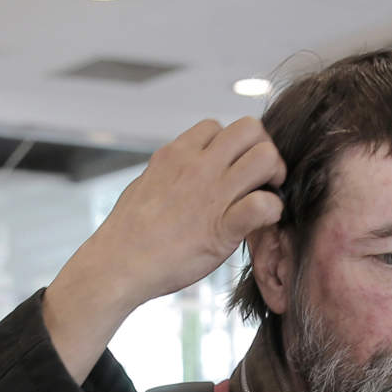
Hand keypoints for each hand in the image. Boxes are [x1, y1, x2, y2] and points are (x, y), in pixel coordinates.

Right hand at [42, 117, 284, 380]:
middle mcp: (197, 167)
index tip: (231, 167)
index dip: (231, 144)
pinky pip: (263, 205)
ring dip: (275, 173)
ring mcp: (211, 195)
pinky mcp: (222, 228)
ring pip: (265, 156)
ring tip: (267, 193)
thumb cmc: (128, 232)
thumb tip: (180, 170)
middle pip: (250, 128)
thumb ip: (170, 172)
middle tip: (261, 176)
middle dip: (262, 147)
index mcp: (176, 154)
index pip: (217, 126)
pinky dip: (272, 211)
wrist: (117, 265)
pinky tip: (264, 221)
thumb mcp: (146, 184)